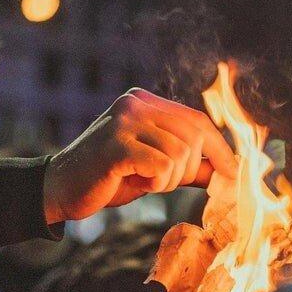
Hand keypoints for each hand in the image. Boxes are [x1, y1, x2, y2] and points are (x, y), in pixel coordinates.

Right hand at [43, 88, 236, 223]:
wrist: (59, 190)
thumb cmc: (107, 179)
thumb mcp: (153, 167)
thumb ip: (187, 164)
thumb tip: (227, 171)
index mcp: (143, 102)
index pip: (196, 120)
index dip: (219, 149)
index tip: (233, 173)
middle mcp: (135, 104)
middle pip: (193, 136)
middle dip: (188, 170)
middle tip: (163, 184)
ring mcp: (124, 122)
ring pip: (180, 154)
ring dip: (169, 180)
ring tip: (145, 182)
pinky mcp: (117, 145)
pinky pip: (161, 166)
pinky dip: (156, 183)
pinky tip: (137, 183)